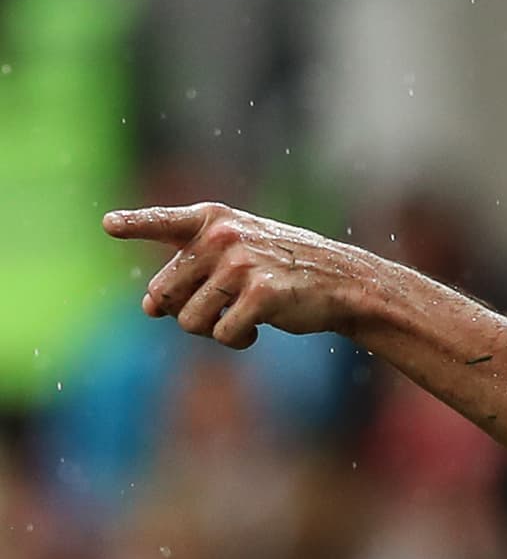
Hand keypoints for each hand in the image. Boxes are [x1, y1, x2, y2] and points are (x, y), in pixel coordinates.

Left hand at [103, 203, 366, 348]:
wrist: (343, 281)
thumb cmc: (284, 268)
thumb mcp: (239, 251)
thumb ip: (189, 269)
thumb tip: (148, 308)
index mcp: (214, 219)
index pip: (164, 222)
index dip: (136, 224)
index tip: (111, 225)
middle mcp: (223, 236)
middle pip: (164, 293)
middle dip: (184, 310)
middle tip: (218, 306)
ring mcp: (241, 264)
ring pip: (189, 321)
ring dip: (212, 329)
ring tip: (243, 315)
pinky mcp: (260, 294)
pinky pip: (221, 333)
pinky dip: (237, 339)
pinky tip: (259, 327)